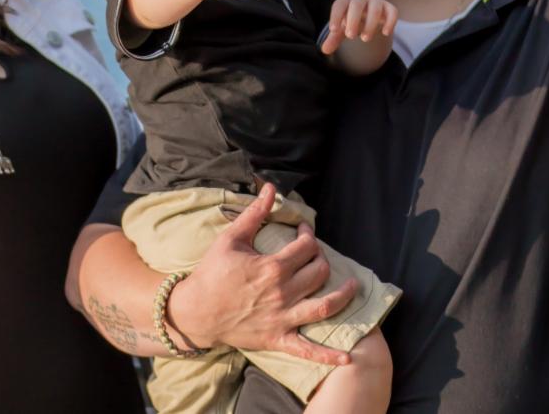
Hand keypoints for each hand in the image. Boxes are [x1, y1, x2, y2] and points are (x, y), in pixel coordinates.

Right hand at [167, 183, 358, 365]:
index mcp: (273, 267)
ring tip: (352, 287)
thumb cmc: (212, 272)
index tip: (303, 230)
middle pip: (319, 272)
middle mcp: (283, 293)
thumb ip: (254, 213)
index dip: (309, 234)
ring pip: (325, 306)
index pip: (306, 246)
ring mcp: (283, 318)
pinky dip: (328, 356)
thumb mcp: (231, 238)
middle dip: (322, 258)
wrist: (196, 311)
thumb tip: (270, 188)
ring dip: (343, 296)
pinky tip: (347, 359)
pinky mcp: (278, 339)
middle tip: (315, 254)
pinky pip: (307, 350)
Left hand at [320, 0, 397, 54]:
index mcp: (346, 1)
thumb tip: (324, 50)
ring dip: (370, 23)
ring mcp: (376, 2)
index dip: (336, 16)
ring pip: (375, 7)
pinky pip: (392, 11)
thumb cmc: (351, 21)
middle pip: (357, 4)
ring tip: (365, 39)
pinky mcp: (389, 8)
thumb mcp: (342, 29)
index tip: (334, 30)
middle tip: (350, 36)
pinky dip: (390, 21)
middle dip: (353, 19)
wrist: (368, 14)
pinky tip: (386, 33)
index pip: (339, 5)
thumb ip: (334, 38)